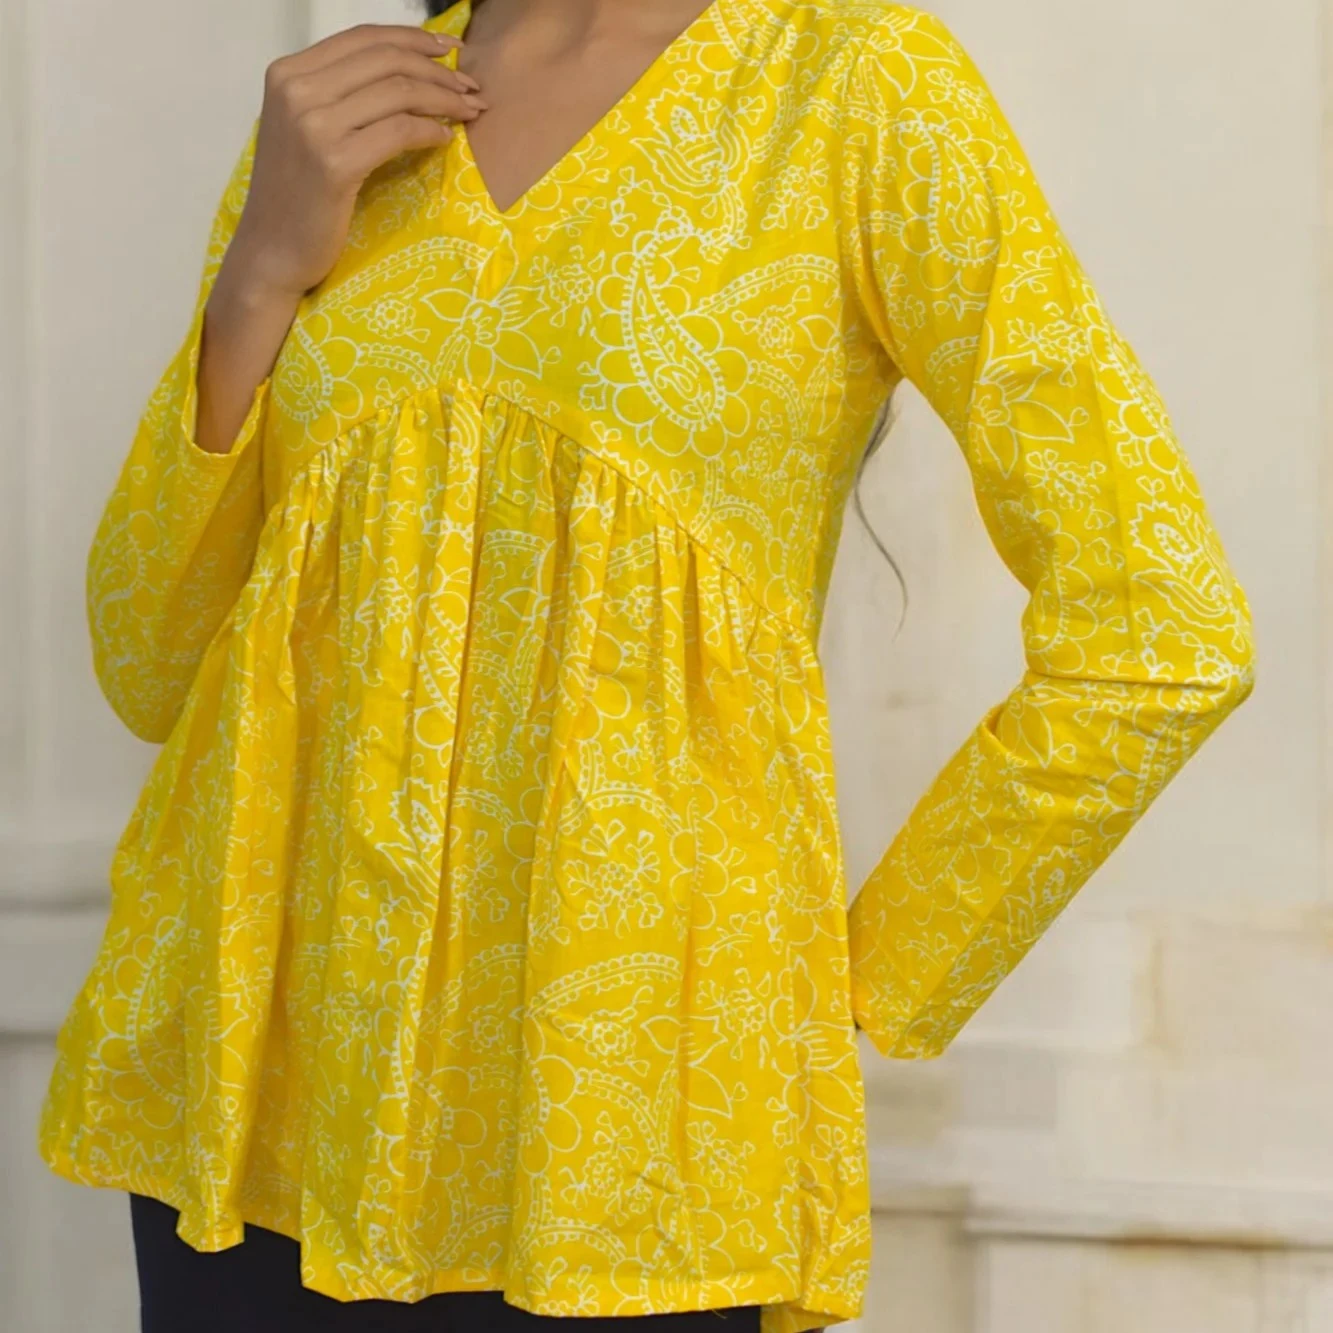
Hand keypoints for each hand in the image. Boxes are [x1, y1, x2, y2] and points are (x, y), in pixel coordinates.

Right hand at [227, 23, 487, 302]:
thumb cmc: (296, 194)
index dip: (414, 39)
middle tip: (471, 87)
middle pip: (386, 61)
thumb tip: (406, 70)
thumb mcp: (306, 128)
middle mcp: (296, 90)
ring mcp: (313, 126)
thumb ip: (340, 94)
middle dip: (438, 70)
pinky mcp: (335, 163)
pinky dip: (430, 131)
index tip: (451, 49)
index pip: (363, 38)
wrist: (271, 250)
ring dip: (444, 100)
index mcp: (288, 73)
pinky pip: (399, 132)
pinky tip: (446, 138)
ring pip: (398, 93)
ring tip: (470, 111)